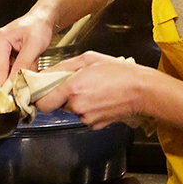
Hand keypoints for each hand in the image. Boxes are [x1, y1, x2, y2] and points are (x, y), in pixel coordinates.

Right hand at [0, 12, 54, 85]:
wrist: (40, 21)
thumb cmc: (37, 27)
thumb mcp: (34, 44)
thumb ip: (24, 63)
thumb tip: (15, 82)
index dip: (3, 85)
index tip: (8, 98)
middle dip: (10, 82)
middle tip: (24, 88)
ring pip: (1, 75)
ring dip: (14, 77)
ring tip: (29, 66)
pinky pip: (5, 72)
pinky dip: (16, 73)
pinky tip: (26, 66)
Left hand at [36, 52, 154, 128]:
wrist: (142, 90)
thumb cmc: (120, 72)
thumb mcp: (90, 58)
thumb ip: (64, 66)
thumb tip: (47, 73)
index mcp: (73, 88)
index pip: (43, 102)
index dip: (41, 97)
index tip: (42, 91)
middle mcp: (77, 106)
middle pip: (57, 104)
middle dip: (62, 95)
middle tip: (76, 83)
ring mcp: (86, 118)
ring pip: (72, 109)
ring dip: (77, 100)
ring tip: (94, 89)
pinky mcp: (95, 125)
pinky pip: (84, 115)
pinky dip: (88, 108)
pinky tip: (101, 98)